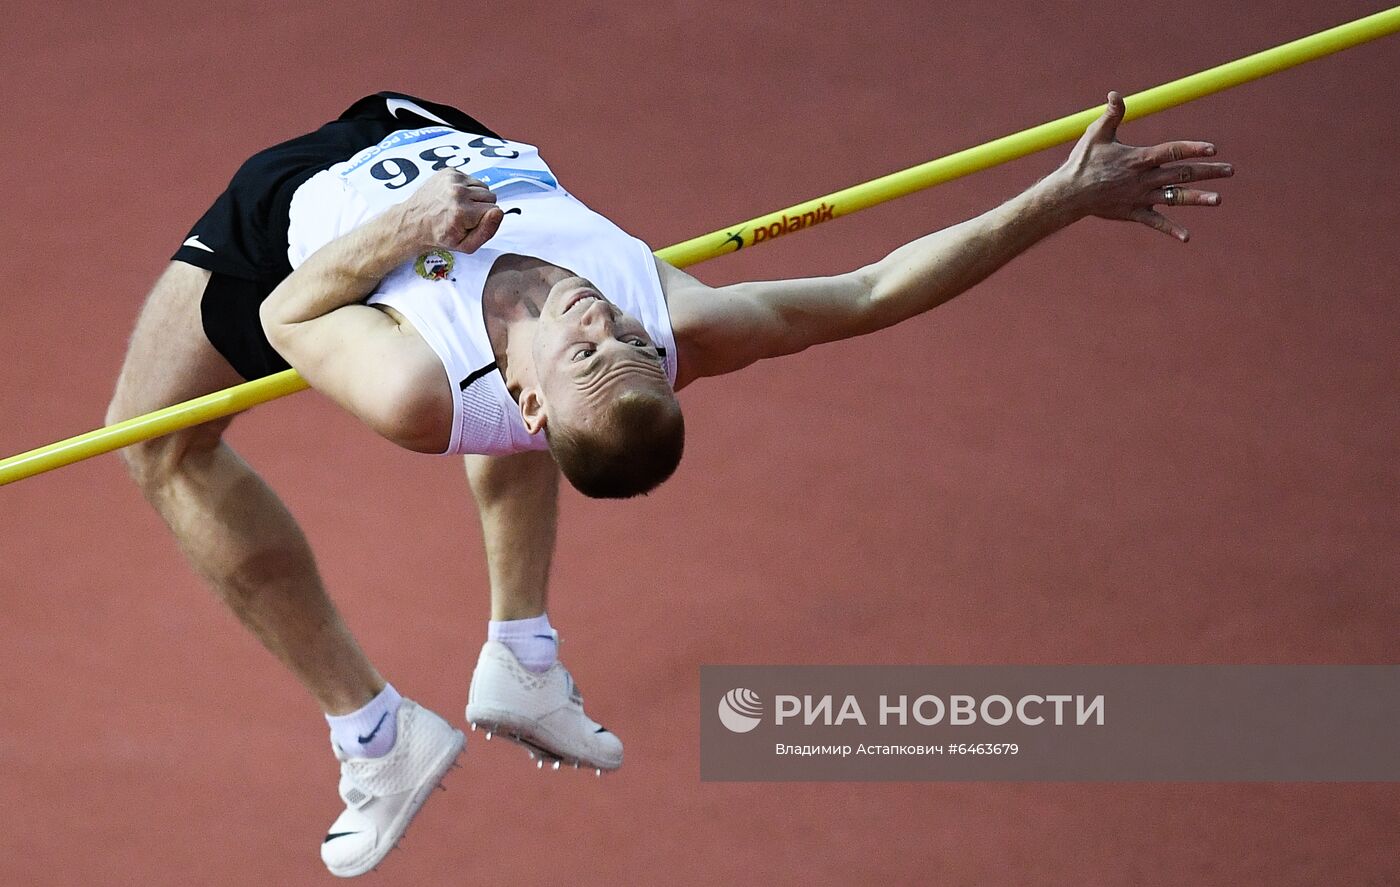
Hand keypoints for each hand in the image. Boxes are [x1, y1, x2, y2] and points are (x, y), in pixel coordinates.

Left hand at [398, 169, 504, 253]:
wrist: (414, 221)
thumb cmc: (439, 235)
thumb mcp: (466, 246)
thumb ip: (487, 232)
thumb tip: (499, 212)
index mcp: (463, 212)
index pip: (496, 211)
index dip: (486, 220)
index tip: (471, 224)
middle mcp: (458, 193)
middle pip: (491, 197)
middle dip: (482, 208)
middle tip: (465, 216)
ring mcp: (453, 180)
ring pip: (483, 187)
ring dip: (475, 197)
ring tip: (460, 206)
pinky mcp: (449, 172)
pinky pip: (472, 179)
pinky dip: (467, 188)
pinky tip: (454, 198)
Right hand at [1051, 91, 1232, 241]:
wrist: (1069, 194)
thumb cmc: (1082, 162)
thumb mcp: (1096, 134)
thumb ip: (1112, 115)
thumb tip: (1115, 94)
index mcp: (1138, 158)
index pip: (1171, 151)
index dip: (1193, 149)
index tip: (1212, 149)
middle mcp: (1144, 179)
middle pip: (1181, 173)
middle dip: (1208, 171)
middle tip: (1230, 170)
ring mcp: (1140, 197)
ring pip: (1174, 197)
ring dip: (1198, 198)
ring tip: (1219, 200)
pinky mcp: (1133, 213)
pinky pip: (1155, 222)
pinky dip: (1171, 230)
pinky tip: (1187, 237)